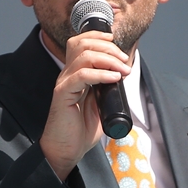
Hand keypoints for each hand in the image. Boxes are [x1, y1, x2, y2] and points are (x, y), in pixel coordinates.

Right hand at [40, 30, 130, 180]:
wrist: (66, 150)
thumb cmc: (81, 130)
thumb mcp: (100, 103)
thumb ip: (108, 87)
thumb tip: (124, 74)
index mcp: (75, 74)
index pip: (81, 42)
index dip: (98, 37)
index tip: (117, 44)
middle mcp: (67, 74)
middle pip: (82, 44)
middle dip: (108, 47)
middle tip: (124, 60)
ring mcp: (64, 83)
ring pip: (84, 56)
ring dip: (109, 59)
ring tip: (123, 70)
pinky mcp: (63, 94)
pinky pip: (82, 75)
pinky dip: (101, 74)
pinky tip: (114, 79)